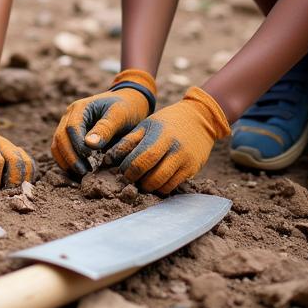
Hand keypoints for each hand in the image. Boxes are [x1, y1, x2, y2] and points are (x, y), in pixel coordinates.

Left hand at [0, 111, 35, 187]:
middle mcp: (3, 145)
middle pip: (15, 160)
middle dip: (13, 180)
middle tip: (6, 194)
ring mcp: (13, 148)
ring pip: (26, 161)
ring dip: (23, 179)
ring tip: (15, 192)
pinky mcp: (18, 153)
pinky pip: (29, 163)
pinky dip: (29, 175)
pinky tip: (21, 186)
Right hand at [50, 69, 155, 178]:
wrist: (128, 103)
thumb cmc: (126, 108)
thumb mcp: (119, 115)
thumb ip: (105, 128)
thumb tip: (89, 144)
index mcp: (80, 108)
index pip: (71, 128)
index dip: (77, 145)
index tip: (89, 158)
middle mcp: (70, 116)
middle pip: (60, 138)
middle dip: (70, 157)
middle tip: (84, 172)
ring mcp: (68, 126)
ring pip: (57, 145)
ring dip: (66, 161)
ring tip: (82, 173)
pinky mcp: (71, 136)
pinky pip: (61, 150)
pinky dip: (66, 162)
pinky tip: (80, 171)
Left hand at [108, 86, 230, 193]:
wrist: (199, 119)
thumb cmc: (166, 122)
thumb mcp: (146, 125)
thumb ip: (128, 141)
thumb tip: (108, 159)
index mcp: (160, 135)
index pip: (141, 160)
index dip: (128, 170)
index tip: (123, 171)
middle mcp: (175, 149)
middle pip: (152, 176)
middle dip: (137, 181)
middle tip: (131, 179)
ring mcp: (186, 161)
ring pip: (162, 185)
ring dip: (148, 187)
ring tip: (142, 181)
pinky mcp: (192, 170)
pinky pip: (173, 187)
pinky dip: (161, 188)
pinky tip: (155, 181)